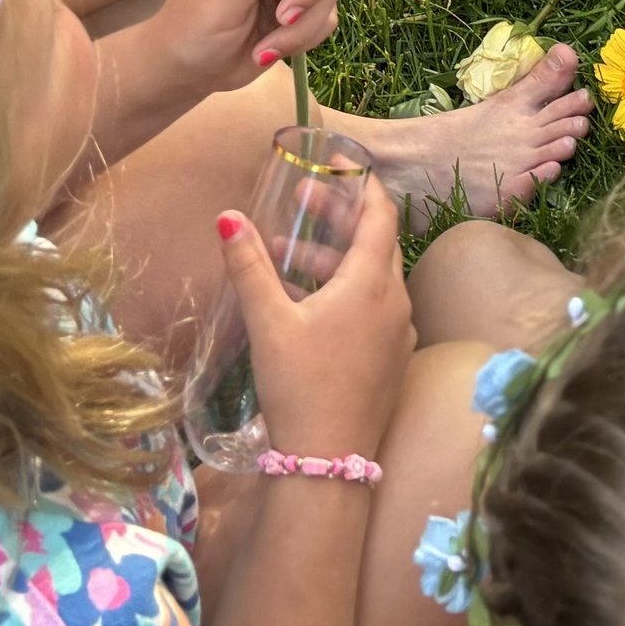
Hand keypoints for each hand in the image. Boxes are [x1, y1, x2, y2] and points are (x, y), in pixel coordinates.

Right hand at [220, 169, 408, 460]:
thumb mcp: (268, 323)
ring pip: (372, 276)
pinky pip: (374, 307)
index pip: (380, 212)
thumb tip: (226, 217)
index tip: (338, 162)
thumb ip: (248, 267)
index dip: (361, 182)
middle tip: (301, 202)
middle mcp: (396, 300)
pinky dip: (345, 292)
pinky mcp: (392, 359)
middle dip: (339, 217)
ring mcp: (398, 332)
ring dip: (335, 259)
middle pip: (374, 240)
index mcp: (373, 281)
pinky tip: (308, 305)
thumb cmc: (300, 386)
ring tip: (287, 257)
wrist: (328, 463)